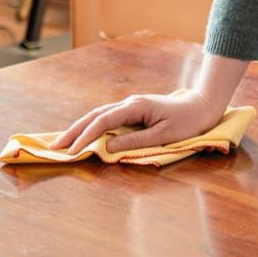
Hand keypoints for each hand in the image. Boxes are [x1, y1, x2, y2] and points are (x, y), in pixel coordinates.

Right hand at [50, 52, 249, 153]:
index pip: (102, 122)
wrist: (203, 105)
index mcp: (134, 107)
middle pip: (94, 116)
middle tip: (54, 148)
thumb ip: (135, 142)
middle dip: (73, 132)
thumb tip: (107, 147)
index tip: (71, 153)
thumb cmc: (188, 122)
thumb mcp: (164, 136)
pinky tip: (84, 135)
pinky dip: (92, 126)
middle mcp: (128, 103)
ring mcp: (130, 105)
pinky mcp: (133, 111)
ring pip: (98, 115)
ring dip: (80, 128)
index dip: (85, 138)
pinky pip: (107, 118)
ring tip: (63, 142)